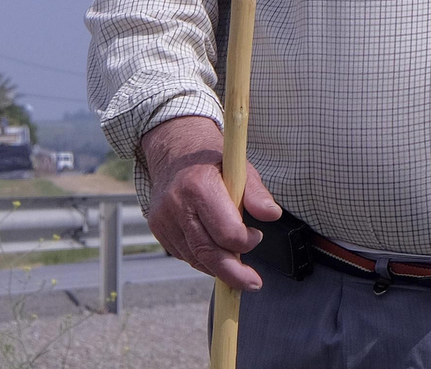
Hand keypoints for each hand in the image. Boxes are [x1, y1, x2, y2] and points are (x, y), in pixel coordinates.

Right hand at [140, 115, 282, 289]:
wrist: (174, 148)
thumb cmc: (212, 160)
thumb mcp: (239, 167)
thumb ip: (256, 193)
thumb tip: (272, 215)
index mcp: (199, 186)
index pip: (226, 233)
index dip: (246, 242)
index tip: (257, 236)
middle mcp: (177, 204)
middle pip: (207, 253)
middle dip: (233, 274)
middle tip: (252, 282)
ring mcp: (164, 219)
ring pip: (195, 258)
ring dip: (218, 266)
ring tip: (235, 263)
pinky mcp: (158, 228)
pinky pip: (184, 254)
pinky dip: (202, 258)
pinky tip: (213, 247)